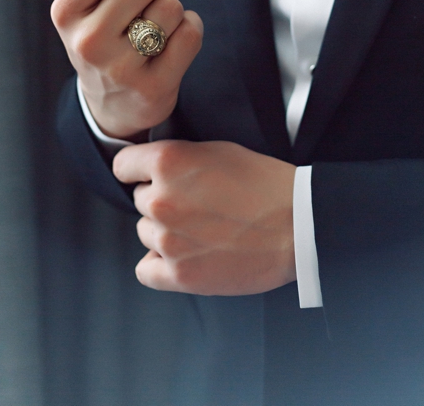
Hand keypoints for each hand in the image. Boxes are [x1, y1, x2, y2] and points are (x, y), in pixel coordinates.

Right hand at [50, 0, 202, 138]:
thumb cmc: (103, 35)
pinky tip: (176, 40)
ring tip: (158, 23)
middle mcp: (86, 41)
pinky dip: (191, 28)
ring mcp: (118, 68)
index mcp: (65, 12)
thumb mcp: (88, 1)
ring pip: (170, 7)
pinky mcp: (152, 88)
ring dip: (173, 8)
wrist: (112, 104)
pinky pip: (190, 34)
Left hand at [112, 139, 296, 294]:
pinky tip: (179, 258)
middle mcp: (160, 200)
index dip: (137, 170)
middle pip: (138, 201)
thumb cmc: (265, 185)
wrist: (301, 226)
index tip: (144, 176)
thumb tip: (149, 168)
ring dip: (165, 233)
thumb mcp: (216, 150)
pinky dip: (159, 267)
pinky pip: (145, 271)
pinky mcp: (181, 274)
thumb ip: (176, 158)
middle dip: (161, 201)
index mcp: (167, 163)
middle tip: (194, 206)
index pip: (122, 165)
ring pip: (145, 233)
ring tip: (200, 230)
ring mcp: (168, 239)